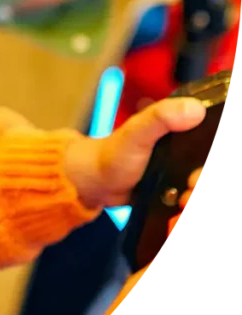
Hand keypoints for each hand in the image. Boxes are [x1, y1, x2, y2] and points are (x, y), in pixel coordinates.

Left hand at [64, 97, 206, 209]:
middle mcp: (189, 149)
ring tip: (184, 200)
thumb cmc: (114, 153)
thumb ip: (160, 117)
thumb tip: (195, 108)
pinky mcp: (181, 189)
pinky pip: (194, 196)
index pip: (215, 136)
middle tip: (191, 186)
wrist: (98, 184)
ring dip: (198, 194)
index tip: (198, 172)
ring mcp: (186, 170)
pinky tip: (180, 205)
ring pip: (202, 182)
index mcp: (185, 129)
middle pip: (209, 163)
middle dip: (204, 180)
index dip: (213, 153)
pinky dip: (191, 203)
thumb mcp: (136, 132)